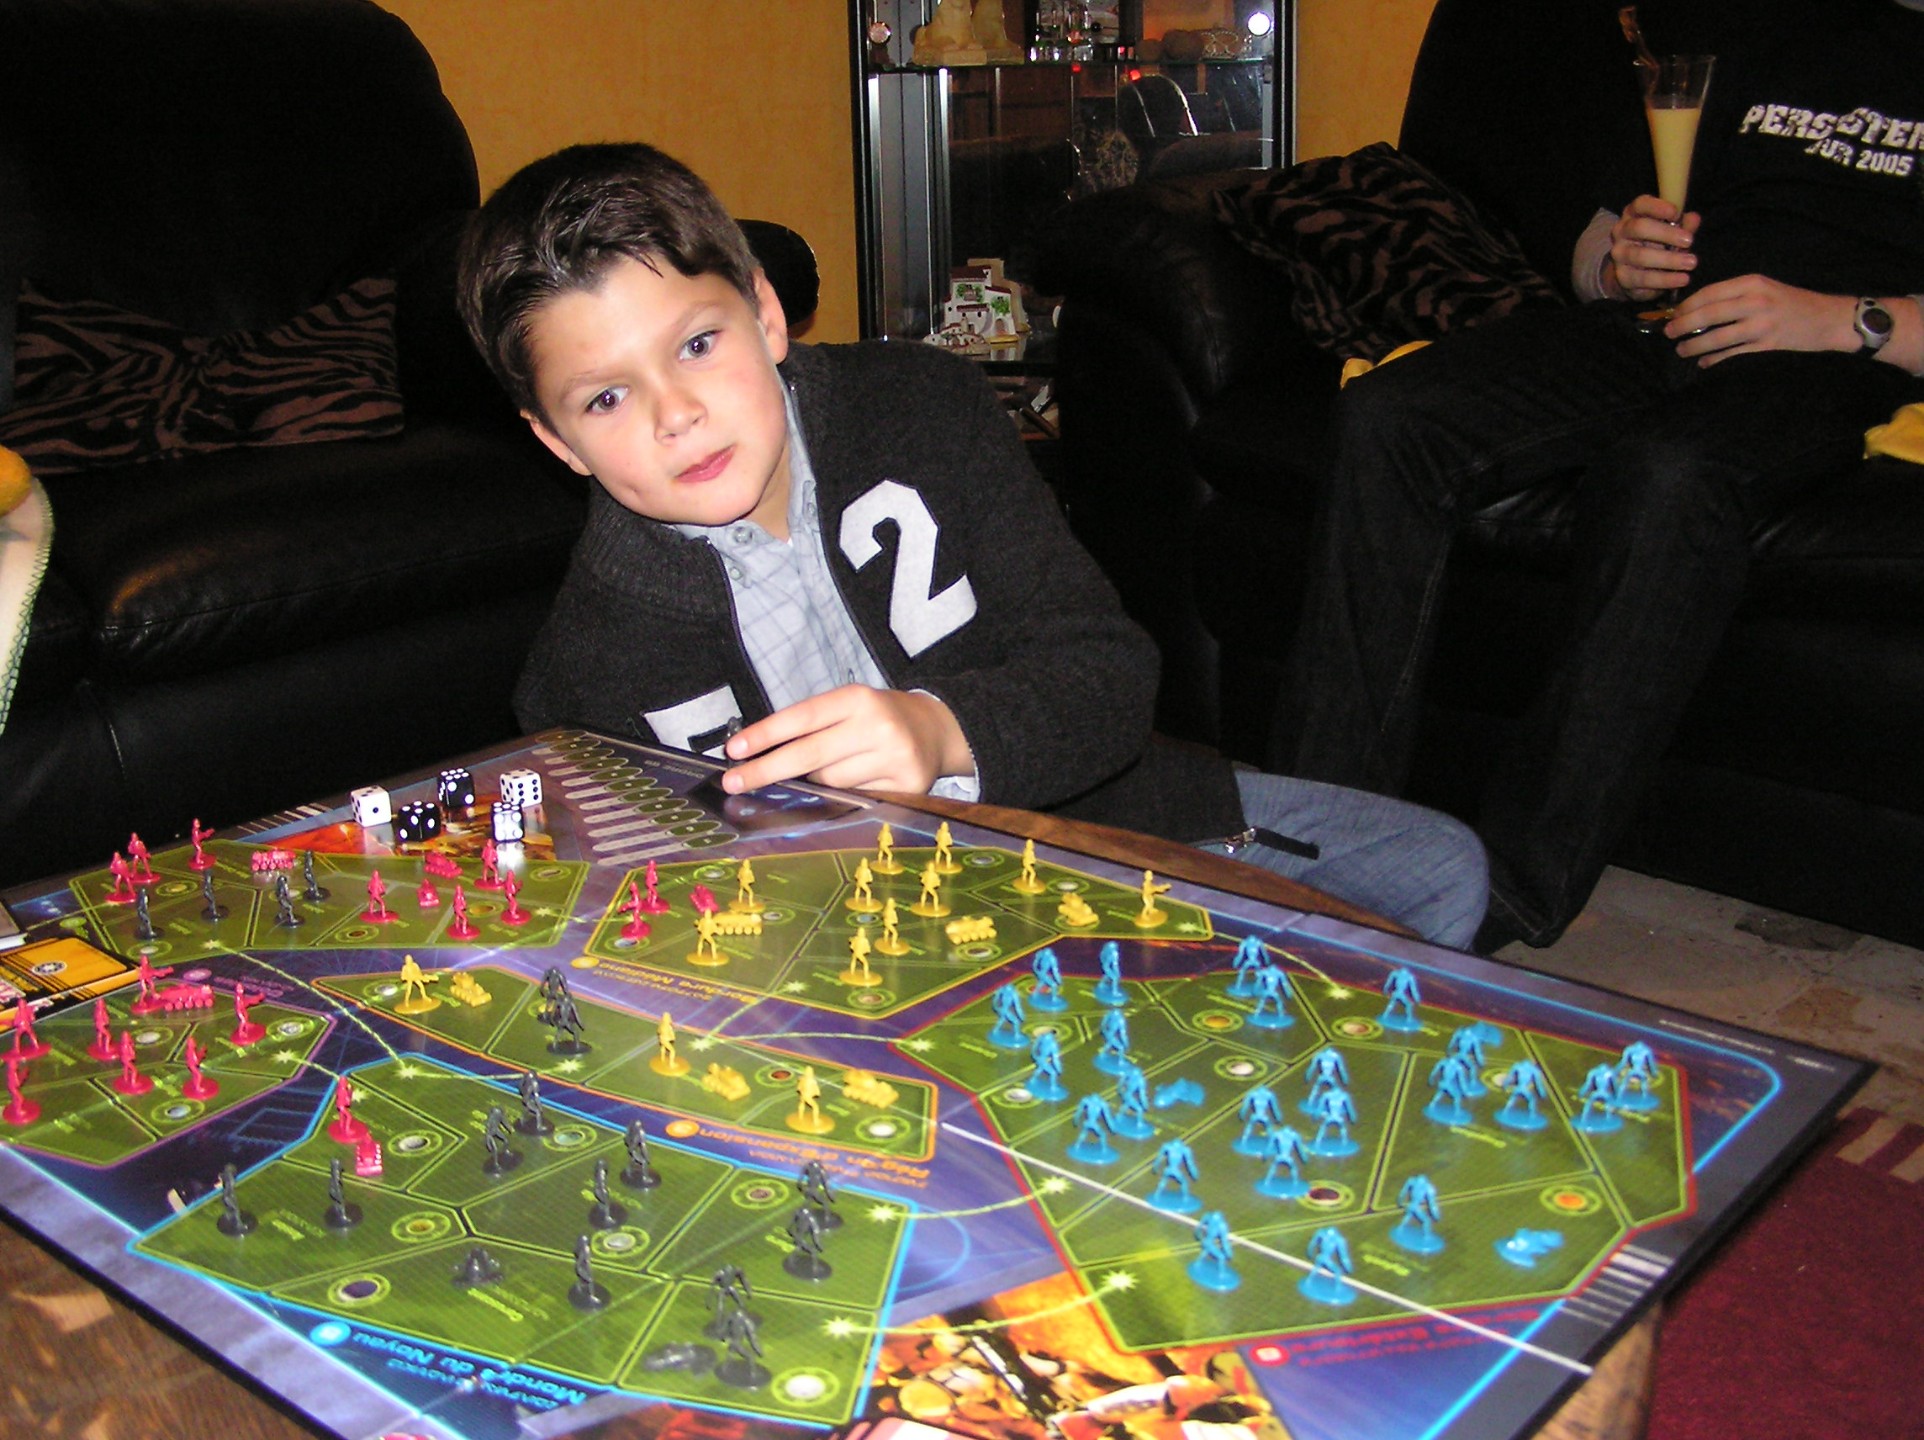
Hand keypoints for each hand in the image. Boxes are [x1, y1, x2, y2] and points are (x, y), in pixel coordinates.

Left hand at [721, 685, 973, 795]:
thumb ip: (810, 726)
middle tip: (734, 782)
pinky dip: (843, 796)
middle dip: (766, 770)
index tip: (734, 750)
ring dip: (815, 783)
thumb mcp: (848, 707)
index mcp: (857, 698)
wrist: (936, 729)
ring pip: (829, 782)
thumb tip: (760, 757)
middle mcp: (876, 725)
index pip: (802, 717)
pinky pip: (854, 799)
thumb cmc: (878, 718)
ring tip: (828, 772)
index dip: (765, 734)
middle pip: (809, 754)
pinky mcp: (906, 785)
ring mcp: (893, 757)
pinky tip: (852, 786)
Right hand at [1605, 195, 1699, 300]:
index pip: (1641, 204)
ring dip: (1669, 259)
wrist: (1635, 274)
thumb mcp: (1673, 231)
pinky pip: (1643, 278)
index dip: (1657, 207)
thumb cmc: (1657, 243)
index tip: (1676, 213)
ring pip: (1640, 255)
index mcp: (1634, 214)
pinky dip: (1665, 279)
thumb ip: (1683, 225)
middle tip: (1689, 241)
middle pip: (1639, 228)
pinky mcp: (1623, 277)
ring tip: (1691, 263)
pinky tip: (1682, 279)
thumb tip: (1693, 219)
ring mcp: (1619, 254)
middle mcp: (1622, 232)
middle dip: (1666, 234)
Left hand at [1665, 276, 1853, 366]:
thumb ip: (1735, 295)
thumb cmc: (1791, 302)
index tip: (1672, 314)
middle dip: (1682, 325)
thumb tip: (1696, 308)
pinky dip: (1715, 359)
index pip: (1709, 293)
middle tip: (1668, 333)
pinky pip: (1733, 353)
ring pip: (1717, 337)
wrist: (1829, 318)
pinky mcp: (1767, 345)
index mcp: (1752, 283)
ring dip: (1694, 346)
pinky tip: (1704, 363)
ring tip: (1681, 350)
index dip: (1686, 305)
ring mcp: (1761, 324)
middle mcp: (1755, 301)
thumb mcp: (1764, 288)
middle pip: (1708, 314)